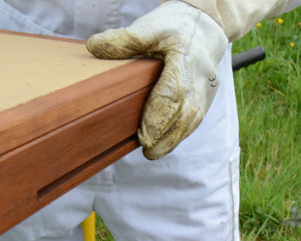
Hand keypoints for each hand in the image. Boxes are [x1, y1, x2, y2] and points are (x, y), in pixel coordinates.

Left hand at [86, 1, 228, 159]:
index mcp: (185, 60)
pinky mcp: (205, 99)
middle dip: (166, 135)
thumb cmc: (176, 26)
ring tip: (153, 153)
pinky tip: (165, 144)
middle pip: (185, 114)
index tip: (143, 134)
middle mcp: (200, 80)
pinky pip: (194, 121)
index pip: (174, 93)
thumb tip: (94, 47)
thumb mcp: (151, 26)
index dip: (159, 116)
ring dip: (173, 140)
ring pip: (192, 121)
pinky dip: (180, 135)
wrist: (207, 26)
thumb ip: (125, 39)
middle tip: (147, 151)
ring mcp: (205, 92)